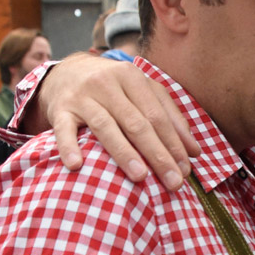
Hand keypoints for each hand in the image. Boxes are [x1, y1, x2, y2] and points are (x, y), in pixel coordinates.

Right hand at [37, 53, 198, 188]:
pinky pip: (63, 130)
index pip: (156, 115)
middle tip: (173, 182)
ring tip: (140, 176)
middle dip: (157, 154)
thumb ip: (169, 117)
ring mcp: (81, 96)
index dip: (173, 143)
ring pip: (105, 126)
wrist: (65, 72)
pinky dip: (68, 147)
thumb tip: (194, 151)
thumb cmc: (112, 88)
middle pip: (135, 123)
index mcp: (131, 77)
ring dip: (123, 152)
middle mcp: (106, 84)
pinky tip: (76, 165)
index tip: (185, 170)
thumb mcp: (141, 92)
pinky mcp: (60, 109)